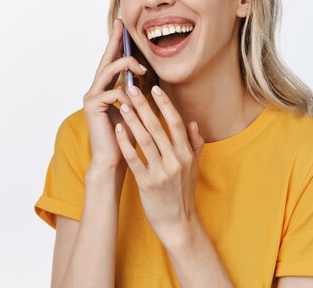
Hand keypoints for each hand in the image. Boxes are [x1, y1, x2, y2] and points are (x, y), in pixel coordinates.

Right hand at [83, 18, 147, 169]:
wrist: (115, 160)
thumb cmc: (127, 137)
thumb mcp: (136, 110)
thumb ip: (137, 93)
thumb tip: (147, 77)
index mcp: (105, 89)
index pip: (112, 61)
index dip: (117, 43)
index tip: (122, 26)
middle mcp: (95, 90)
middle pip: (106, 60)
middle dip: (115, 41)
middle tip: (123, 24)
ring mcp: (92, 97)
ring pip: (108, 71)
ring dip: (127, 66)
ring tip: (143, 69)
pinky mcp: (93, 106)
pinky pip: (113, 92)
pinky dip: (127, 95)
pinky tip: (134, 103)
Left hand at [114, 84, 205, 243]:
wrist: (178, 223)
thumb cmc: (184, 194)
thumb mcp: (194, 168)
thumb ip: (195, 144)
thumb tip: (192, 122)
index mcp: (187, 154)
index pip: (175, 123)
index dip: (165, 104)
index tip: (154, 89)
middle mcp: (176, 160)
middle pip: (157, 127)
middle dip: (143, 105)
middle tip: (131, 88)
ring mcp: (162, 172)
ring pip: (145, 140)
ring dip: (132, 120)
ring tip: (122, 104)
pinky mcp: (147, 183)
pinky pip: (134, 159)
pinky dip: (125, 143)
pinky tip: (118, 129)